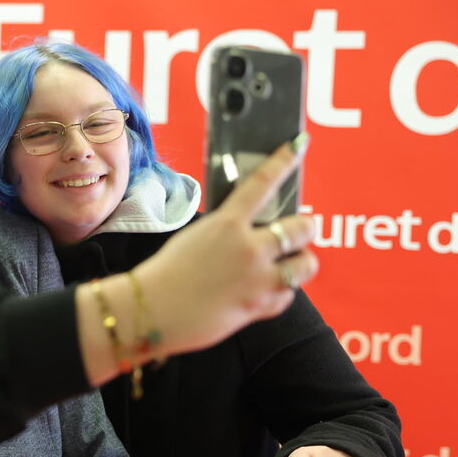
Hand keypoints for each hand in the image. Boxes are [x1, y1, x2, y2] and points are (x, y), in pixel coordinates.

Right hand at [135, 137, 317, 356]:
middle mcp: (249, 248)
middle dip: (303, 230)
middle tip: (296, 234)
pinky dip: (280, 293)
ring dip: (300, 263)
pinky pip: (288, 295)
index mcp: (227, 225)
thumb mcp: (193, 239)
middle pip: (303, 228)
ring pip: (306, 264)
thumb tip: (250, 230)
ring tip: (289, 266)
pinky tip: (263, 292)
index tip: (299, 145)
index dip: (284, 161)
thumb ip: (226, 231)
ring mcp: (258, 278)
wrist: (151, 311)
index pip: (262, 183)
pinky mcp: (260, 305)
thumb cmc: (165, 275)